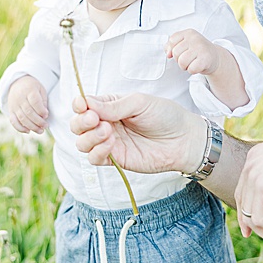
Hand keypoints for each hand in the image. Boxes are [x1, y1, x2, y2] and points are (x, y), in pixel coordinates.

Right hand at [4, 76, 48, 133]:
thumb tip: (44, 115)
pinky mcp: (10, 111)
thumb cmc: (32, 87)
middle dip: (38, 121)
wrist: (17, 83)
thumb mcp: (40, 89)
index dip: (41, 110)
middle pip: (29, 112)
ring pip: (22, 118)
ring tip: (40, 131)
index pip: (35, 102)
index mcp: (29, 90)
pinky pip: (13, 121)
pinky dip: (20, 128)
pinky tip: (28, 131)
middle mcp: (20, 98)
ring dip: (32, 127)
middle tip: (45, 126)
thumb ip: (43, 101)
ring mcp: (14, 105)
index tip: (46, 115)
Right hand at [69, 92, 203, 173]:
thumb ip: (113, 105)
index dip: (79, 105)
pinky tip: (110, 144)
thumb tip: (86, 103)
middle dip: (80, 122)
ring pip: (82, 143)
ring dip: (89, 137)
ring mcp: (109, 142)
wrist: (184, 140)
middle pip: (77, 125)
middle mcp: (105, 123)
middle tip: (94, 119)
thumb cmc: (166, 116)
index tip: (82, 105)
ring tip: (107, 131)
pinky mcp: (115, 159)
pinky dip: (97, 151)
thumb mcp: (139, 103)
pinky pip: (94, 158)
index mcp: (109, 105)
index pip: (84, 104)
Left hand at [166, 29, 222, 75]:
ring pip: (182, 62)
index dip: (173, 50)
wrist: (215, 57)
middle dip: (179, 59)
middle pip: (176, 53)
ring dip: (185, 66)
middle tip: (188, 58)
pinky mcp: (205, 59)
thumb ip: (171, 46)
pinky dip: (192, 71)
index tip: (182, 51)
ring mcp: (201, 48)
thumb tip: (168, 54)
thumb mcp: (183, 44)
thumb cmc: (196, 51)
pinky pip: (191, 69)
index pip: (172, 41)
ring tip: (192, 62)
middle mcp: (195, 38)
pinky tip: (197, 66)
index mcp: (188, 33)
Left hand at [234, 116, 262, 247]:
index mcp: (255, 158)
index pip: (243, 189)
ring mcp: (253, 177)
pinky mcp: (262, 188)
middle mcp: (249, 166)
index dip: (248, 210)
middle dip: (256, 227)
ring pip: (250, 216)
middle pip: (243, 204)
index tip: (254, 228)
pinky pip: (260, 219)